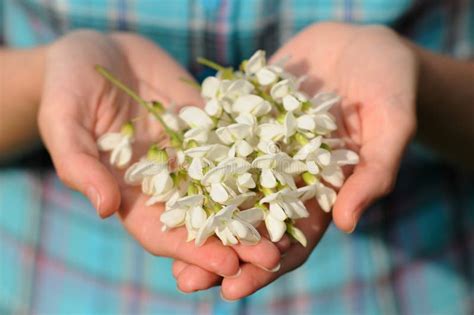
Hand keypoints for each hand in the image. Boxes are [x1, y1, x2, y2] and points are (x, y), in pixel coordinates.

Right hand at [38, 30, 280, 277]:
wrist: (97, 51)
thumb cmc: (67, 88)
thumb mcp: (65, 123)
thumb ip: (81, 166)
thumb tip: (105, 210)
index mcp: (131, 194)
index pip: (163, 234)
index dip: (193, 252)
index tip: (226, 267)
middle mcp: (167, 181)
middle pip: (204, 219)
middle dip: (236, 240)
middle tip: (272, 258)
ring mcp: (191, 154)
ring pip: (227, 188)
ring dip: (256, 208)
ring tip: (287, 225)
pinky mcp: (209, 126)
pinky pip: (237, 145)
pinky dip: (261, 159)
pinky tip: (290, 170)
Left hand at [172, 22, 416, 298]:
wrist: (359, 42)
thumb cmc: (388, 81)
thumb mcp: (391, 122)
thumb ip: (373, 173)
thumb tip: (349, 226)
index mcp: (322, 190)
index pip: (294, 240)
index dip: (266, 266)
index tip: (235, 288)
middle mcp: (286, 175)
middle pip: (251, 222)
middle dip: (221, 252)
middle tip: (186, 281)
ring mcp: (261, 147)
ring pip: (226, 188)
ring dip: (198, 215)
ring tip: (165, 239)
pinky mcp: (243, 118)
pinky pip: (216, 141)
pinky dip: (193, 160)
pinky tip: (166, 175)